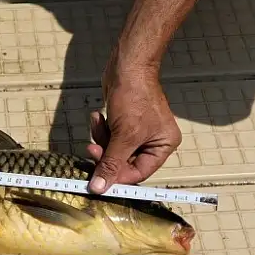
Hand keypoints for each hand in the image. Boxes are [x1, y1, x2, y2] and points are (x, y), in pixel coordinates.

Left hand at [86, 66, 181, 193]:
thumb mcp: (123, 135)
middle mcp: (153, 141)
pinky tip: (98, 116)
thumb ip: (111, 164)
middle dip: (106, 155)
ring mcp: (138, 132)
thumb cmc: (135, 96)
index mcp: (163, 146)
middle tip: (92, 149)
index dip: (117, 177)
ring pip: (113, 150)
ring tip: (98, 124)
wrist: (127, 66)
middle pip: (124, 163)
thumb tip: (100, 188)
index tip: (98, 179)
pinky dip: (102, 129)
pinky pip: (109, 137)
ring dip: (101, 139)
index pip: (138, 173)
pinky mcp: (124, 123)